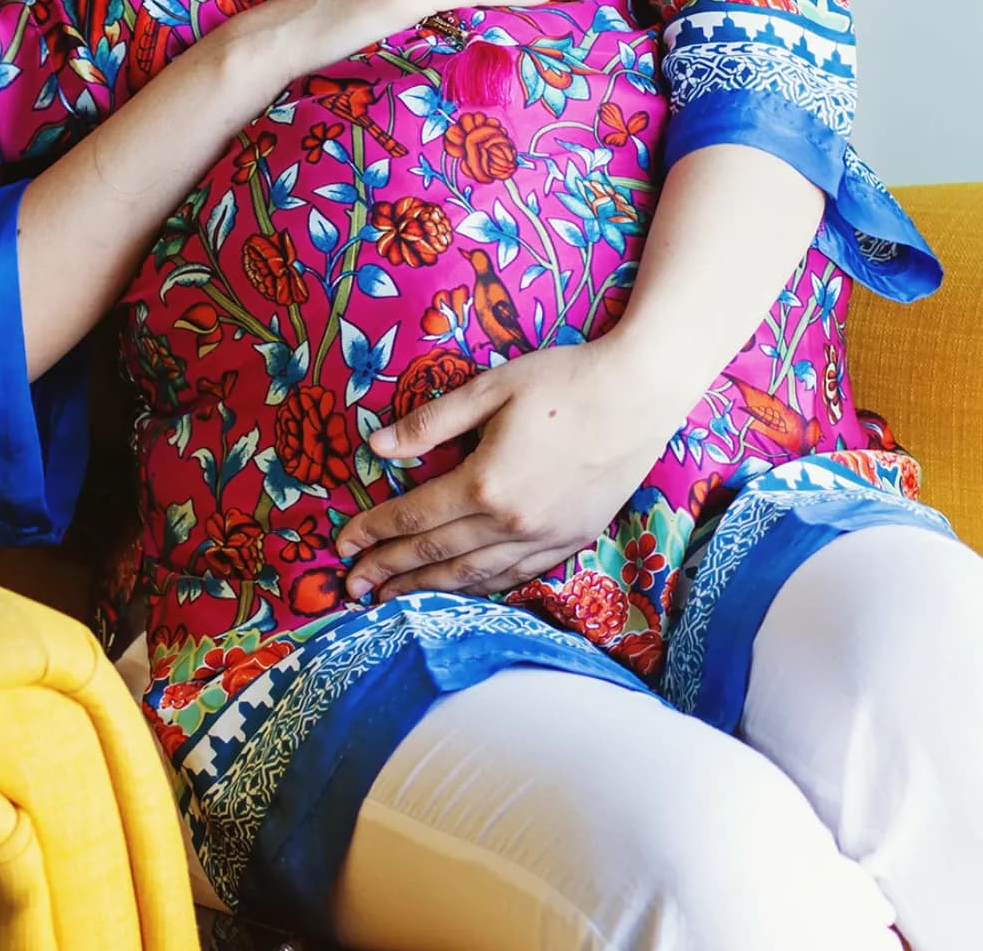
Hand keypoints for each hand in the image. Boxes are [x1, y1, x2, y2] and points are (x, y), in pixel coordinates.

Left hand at [332, 340, 669, 602]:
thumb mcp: (491, 388)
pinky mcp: (571, 541)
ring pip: (472, 576)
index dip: (374, 532)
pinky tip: (459, 591)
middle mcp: (511, 523)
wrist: (640, 395)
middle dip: (388, 572)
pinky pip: (513, 577)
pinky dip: (478, 588)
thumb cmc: (563, 380)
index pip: (414, 516)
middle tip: (351, 588)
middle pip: (435, 555)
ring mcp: (544, 539)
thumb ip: (431, 421)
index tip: (343, 544)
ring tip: (391, 601)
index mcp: (485, 483)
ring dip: (427, 591)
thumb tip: (376, 445)